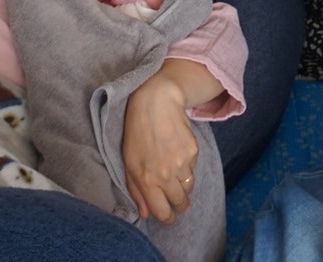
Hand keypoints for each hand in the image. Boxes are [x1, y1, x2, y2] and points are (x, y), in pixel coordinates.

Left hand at [121, 71, 197, 222]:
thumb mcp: (129, 162)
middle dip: (179, 205)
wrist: (156, 103)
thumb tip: (146, 214)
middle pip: (180, 203)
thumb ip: (136, 191)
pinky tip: (177, 153)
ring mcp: (181, 163)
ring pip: (189, 187)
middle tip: (178, 202)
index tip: (169, 217)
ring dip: (184, 186)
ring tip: (175, 173)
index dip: (168, 218)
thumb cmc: (137, 133)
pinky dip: (187, 167)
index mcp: (146, 180)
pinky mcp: (193, 151)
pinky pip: (193, 168)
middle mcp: (165, 175)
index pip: (162, 212)